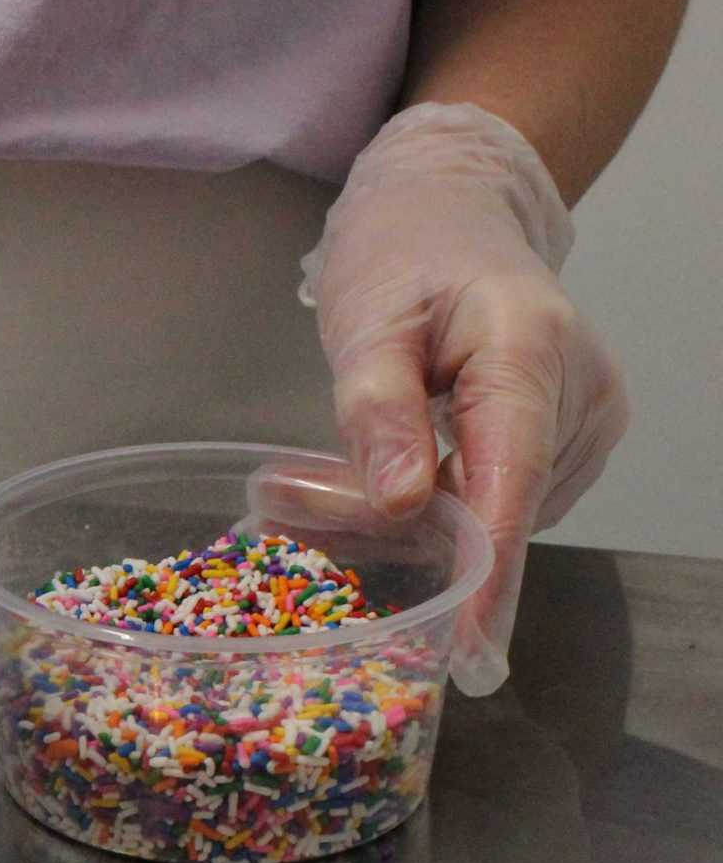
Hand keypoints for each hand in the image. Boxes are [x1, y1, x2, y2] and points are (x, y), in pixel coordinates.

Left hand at [303, 103, 627, 695]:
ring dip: (403, 520)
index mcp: (531, 351)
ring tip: (304, 483)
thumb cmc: (407, 256)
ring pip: (490, 513)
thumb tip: (404, 501)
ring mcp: (581, 426)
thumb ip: (379, 410)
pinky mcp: (565, 445)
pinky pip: (493, 500)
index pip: (512, 482)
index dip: (489, 573)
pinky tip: (369, 480)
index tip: (469, 646)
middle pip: (492, 506)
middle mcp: (579, 397)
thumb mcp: (368, 320)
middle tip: (281, 504)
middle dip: (395, 531)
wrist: (453, 216)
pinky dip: (429, 506)